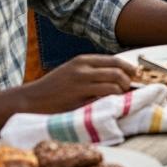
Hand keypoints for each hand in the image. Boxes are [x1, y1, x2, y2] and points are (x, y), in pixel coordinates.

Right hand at [19, 55, 136, 112]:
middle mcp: (83, 71)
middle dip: (128, 81)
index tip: (136, 73)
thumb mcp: (72, 70)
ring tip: (120, 98)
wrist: (29, 101)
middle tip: (130, 88)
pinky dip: (111, 102)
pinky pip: (103, 100)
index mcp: (82, 60)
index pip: (114, 60)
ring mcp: (80, 87)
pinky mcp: (78, 103)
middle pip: (117, 73)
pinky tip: (111, 105)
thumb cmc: (53, 86)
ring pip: (113, 86)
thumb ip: (92, 69)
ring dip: (122, 93)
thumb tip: (118, 72)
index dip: (129, 67)